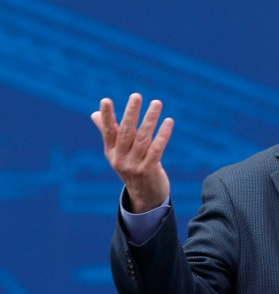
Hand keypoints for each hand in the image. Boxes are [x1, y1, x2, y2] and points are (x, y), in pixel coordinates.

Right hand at [91, 93, 173, 212]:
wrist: (145, 197)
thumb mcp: (117, 153)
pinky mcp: (149, 170)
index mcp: (111, 152)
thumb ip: (109, 133)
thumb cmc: (132, 168)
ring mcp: (134, 166)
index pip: (107, 131)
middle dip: (131, 113)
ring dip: (150, 119)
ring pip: (143, 138)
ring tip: (157, 103)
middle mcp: (120, 159)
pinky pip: (157, 149)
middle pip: (125, 132)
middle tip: (136, 96)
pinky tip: (168, 122)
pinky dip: (162, 135)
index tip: (105, 100)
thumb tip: (95, 113)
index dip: (106, 116)